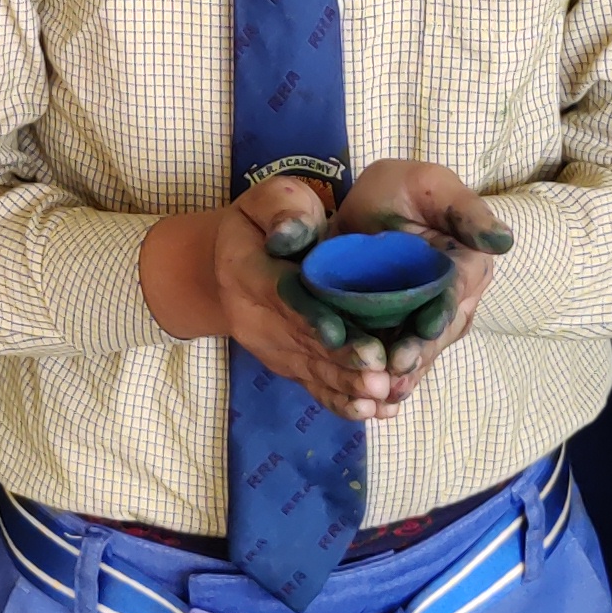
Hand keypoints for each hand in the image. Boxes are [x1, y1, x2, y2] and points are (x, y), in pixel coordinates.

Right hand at [139, 177, 397, 419]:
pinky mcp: (285, 363)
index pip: (281, 294)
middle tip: (378, 375)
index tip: (339, 333)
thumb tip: (294, 232)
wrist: (231, 261)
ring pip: (309, 369)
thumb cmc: (262, 222)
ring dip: (345, 386)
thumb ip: (282, 209)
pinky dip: (341, 401)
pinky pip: (312, 385)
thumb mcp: (267, 199)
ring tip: (380, 397)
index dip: (310, 316)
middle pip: (300, 341)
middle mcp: (253, 315)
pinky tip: (371, 413)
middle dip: (341, 361)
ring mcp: (269, 345)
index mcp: (246, 269)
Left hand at [328, 159, 516, 408]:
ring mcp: (428, 318)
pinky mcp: (401, 330)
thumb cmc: (406, 189)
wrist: (369, 202)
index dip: (440, 313)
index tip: (422, 330)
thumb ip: (466, 211)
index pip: (456, 294)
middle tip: (395, 372)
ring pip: (420, 351)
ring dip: (405, 373)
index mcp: (467, 265)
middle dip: (419, 353)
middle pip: (439, 332)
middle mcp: (454, 298)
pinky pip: (399, 356)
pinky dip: (387, 376)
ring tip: (383, 391)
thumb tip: (504, 240)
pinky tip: (371, 397)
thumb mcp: (433, 187)